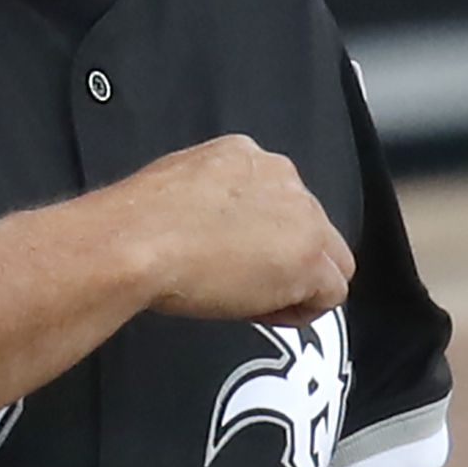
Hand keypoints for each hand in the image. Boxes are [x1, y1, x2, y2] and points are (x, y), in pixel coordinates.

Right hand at [112, 136, 352, 324]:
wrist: (136, 242)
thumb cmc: (137, 224)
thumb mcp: (177, 188)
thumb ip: (211, 200)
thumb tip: (213, 228)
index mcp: (246, 155)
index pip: (280, 200)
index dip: (263, 238)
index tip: (237, 259)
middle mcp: (282, 176)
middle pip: (312, 227)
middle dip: (288, 260)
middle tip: (247, 286)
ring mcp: (302, 216)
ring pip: (330, 259)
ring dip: (298, 285)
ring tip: (252, 300)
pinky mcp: (309, 257)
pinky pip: (331, 293)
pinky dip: (302, 310)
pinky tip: (264, 311)